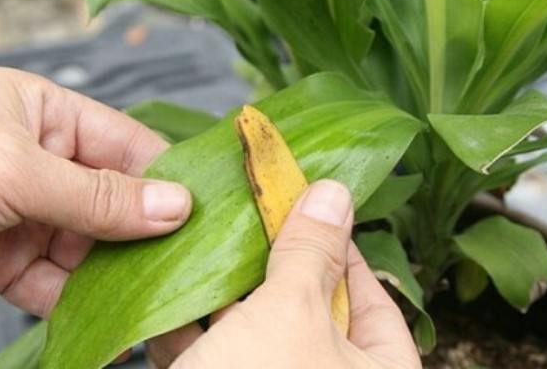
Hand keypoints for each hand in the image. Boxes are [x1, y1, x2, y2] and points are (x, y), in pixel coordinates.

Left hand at [0, 67, 191, 317]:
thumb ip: (97, 194)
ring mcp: (26, 215)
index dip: (164, 177)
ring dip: (115, 272)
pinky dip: (77, 301)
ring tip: (153, 295)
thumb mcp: (15, 168)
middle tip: (186, 262)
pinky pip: (56, 281)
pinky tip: (103, 316)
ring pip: (91, 246)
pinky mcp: (6, 263)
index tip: (203, 212)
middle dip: (145, 232)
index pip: (125, 145)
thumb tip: (176, 205)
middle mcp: (41, 163)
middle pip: (113, 201)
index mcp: (44, 116)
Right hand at [147, 180, 420, 368]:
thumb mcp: (291, 317)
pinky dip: (194, 325)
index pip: (373, 295)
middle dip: (275, 262)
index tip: (310, 204)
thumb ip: (312, 254)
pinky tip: (174, 288)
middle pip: (310, 308)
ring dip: (228, 289)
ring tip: (211, 238)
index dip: (340, 245)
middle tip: (254, 213)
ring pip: (256, 329)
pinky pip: (216, 353)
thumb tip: (334, 194)